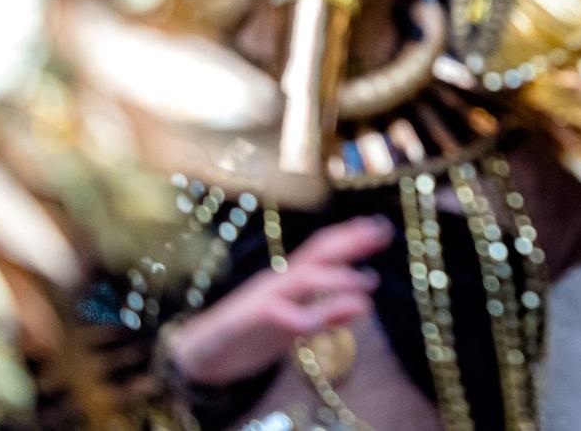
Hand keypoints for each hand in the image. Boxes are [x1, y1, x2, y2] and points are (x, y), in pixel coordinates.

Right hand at [165, 216, 389, 386]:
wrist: (198, 353)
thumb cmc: (251, 335)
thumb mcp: (296, 327)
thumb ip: (327, 315)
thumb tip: (363, 305)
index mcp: (289, 280)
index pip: (323, 251)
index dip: (351, 237)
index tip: (381, 227)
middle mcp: (279, 282)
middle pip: (317, 253)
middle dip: (350, 241)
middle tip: (382, 231)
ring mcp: (264, 298)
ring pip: (304, 278)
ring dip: (337, 278)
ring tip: (367, 281)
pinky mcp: (249, 321)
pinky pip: (283, 316)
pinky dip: (309, 317)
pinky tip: (326, 321)